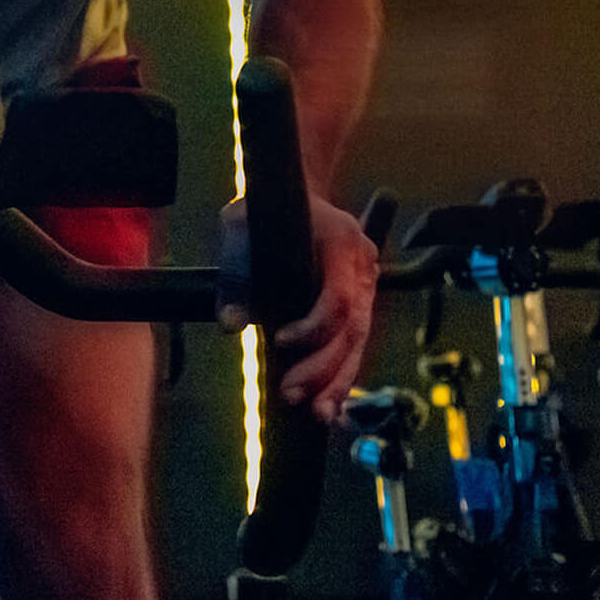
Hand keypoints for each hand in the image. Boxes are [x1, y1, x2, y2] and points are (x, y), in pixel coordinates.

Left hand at [217, 194, 377, 424]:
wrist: (297, 185)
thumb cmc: (266, 205)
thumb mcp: (242, 225)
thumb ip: (237, 273)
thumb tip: (231, 324)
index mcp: (341, 239)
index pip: (339, 296)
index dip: (313, 328)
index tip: (280, 342)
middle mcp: (363, 263)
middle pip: (354, 327)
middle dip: (325, 367)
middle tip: (291, 394)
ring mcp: (368, 281)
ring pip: (361, 340)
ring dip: (337, 379)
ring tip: (317, 413)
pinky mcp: (362, 298)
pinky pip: (357, 340)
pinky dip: (343, 372)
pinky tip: (331, 404)